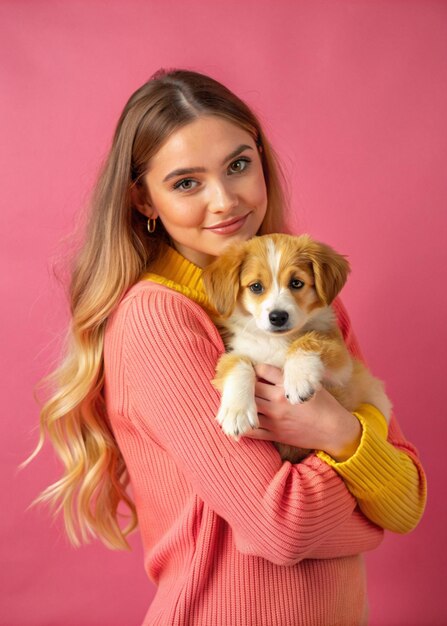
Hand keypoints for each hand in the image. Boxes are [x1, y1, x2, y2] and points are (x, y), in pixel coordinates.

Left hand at [244, 364, 361, 461]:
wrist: (334, 430)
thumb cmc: (325, 405)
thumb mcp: (311, 384)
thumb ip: (292, 376)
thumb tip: (275, 368)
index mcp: (287, 385)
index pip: (262, 370)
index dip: (256, 368)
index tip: (254, 369)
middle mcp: (278, 401)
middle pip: (251, 388)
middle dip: (245, 385)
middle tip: (241, 383)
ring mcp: (274, 419)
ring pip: (248, 408)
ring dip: (241, 404)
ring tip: (236, 401)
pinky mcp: (275, 434)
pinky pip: (252, 431)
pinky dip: (243, 427)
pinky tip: (238, 422)